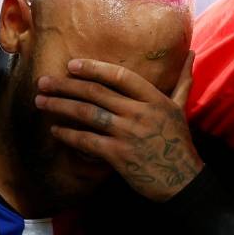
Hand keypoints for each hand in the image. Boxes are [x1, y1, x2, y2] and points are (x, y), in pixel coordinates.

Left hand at [35, 54, 201, 200]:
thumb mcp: (181, 109)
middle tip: (43, 82)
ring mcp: (128, 133)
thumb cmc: (179, 144)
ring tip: (41, 101)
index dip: (93, 68)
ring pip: (87, 114)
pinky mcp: (119, 155)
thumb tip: (192, 53)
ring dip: (60, 106)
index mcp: (154, 98)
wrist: (182, 181)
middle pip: (96, 92)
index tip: (72, 65)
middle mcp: (140, 112)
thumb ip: (182, 81)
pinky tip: (55, 130)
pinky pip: (87, 141)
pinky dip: (69, 135)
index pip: (119, 76)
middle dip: (66, 86)